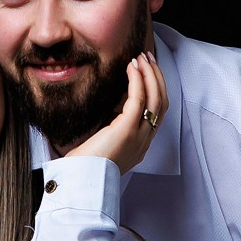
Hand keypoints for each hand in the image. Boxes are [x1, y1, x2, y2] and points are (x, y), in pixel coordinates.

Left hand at [70, 50, 168, 175]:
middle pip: (162, 103)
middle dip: (157, 78)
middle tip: (147, 58)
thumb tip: (113, 103)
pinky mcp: (126, 131)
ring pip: (155, 99)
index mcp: (140, 145)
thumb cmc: (85, 165)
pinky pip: (139, 100)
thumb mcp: (104, 141)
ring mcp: (138, 137)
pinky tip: (131, 67)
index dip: (156, 89)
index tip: (147, 71)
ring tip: (141, 58)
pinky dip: (137, 80)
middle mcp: (144, 142)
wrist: (79, 182)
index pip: (157, 112)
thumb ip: (112, 125)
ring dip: (150, 75)